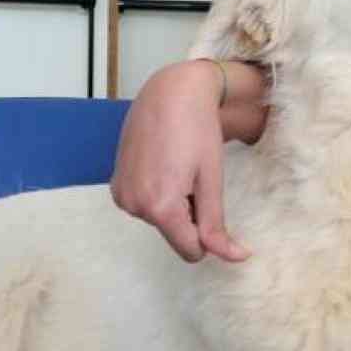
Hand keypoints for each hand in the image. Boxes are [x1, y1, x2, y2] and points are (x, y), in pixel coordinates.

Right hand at [109, 60, 249, 263]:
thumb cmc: (197, 131)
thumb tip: (235, 258)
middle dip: (188, 214)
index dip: (207, 234)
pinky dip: (156, 194)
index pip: (190, 251)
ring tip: (175, 165)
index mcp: (161, 207)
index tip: (210, 201)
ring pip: (160, 220)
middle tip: (191, 174)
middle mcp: (134, 206)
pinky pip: (144, 206)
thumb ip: (216, 225)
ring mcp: (121, 195)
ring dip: (172, 203)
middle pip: (174, 234)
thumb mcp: (211, 180)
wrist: (169, 92)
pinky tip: (161, 164)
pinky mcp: (115, 186)